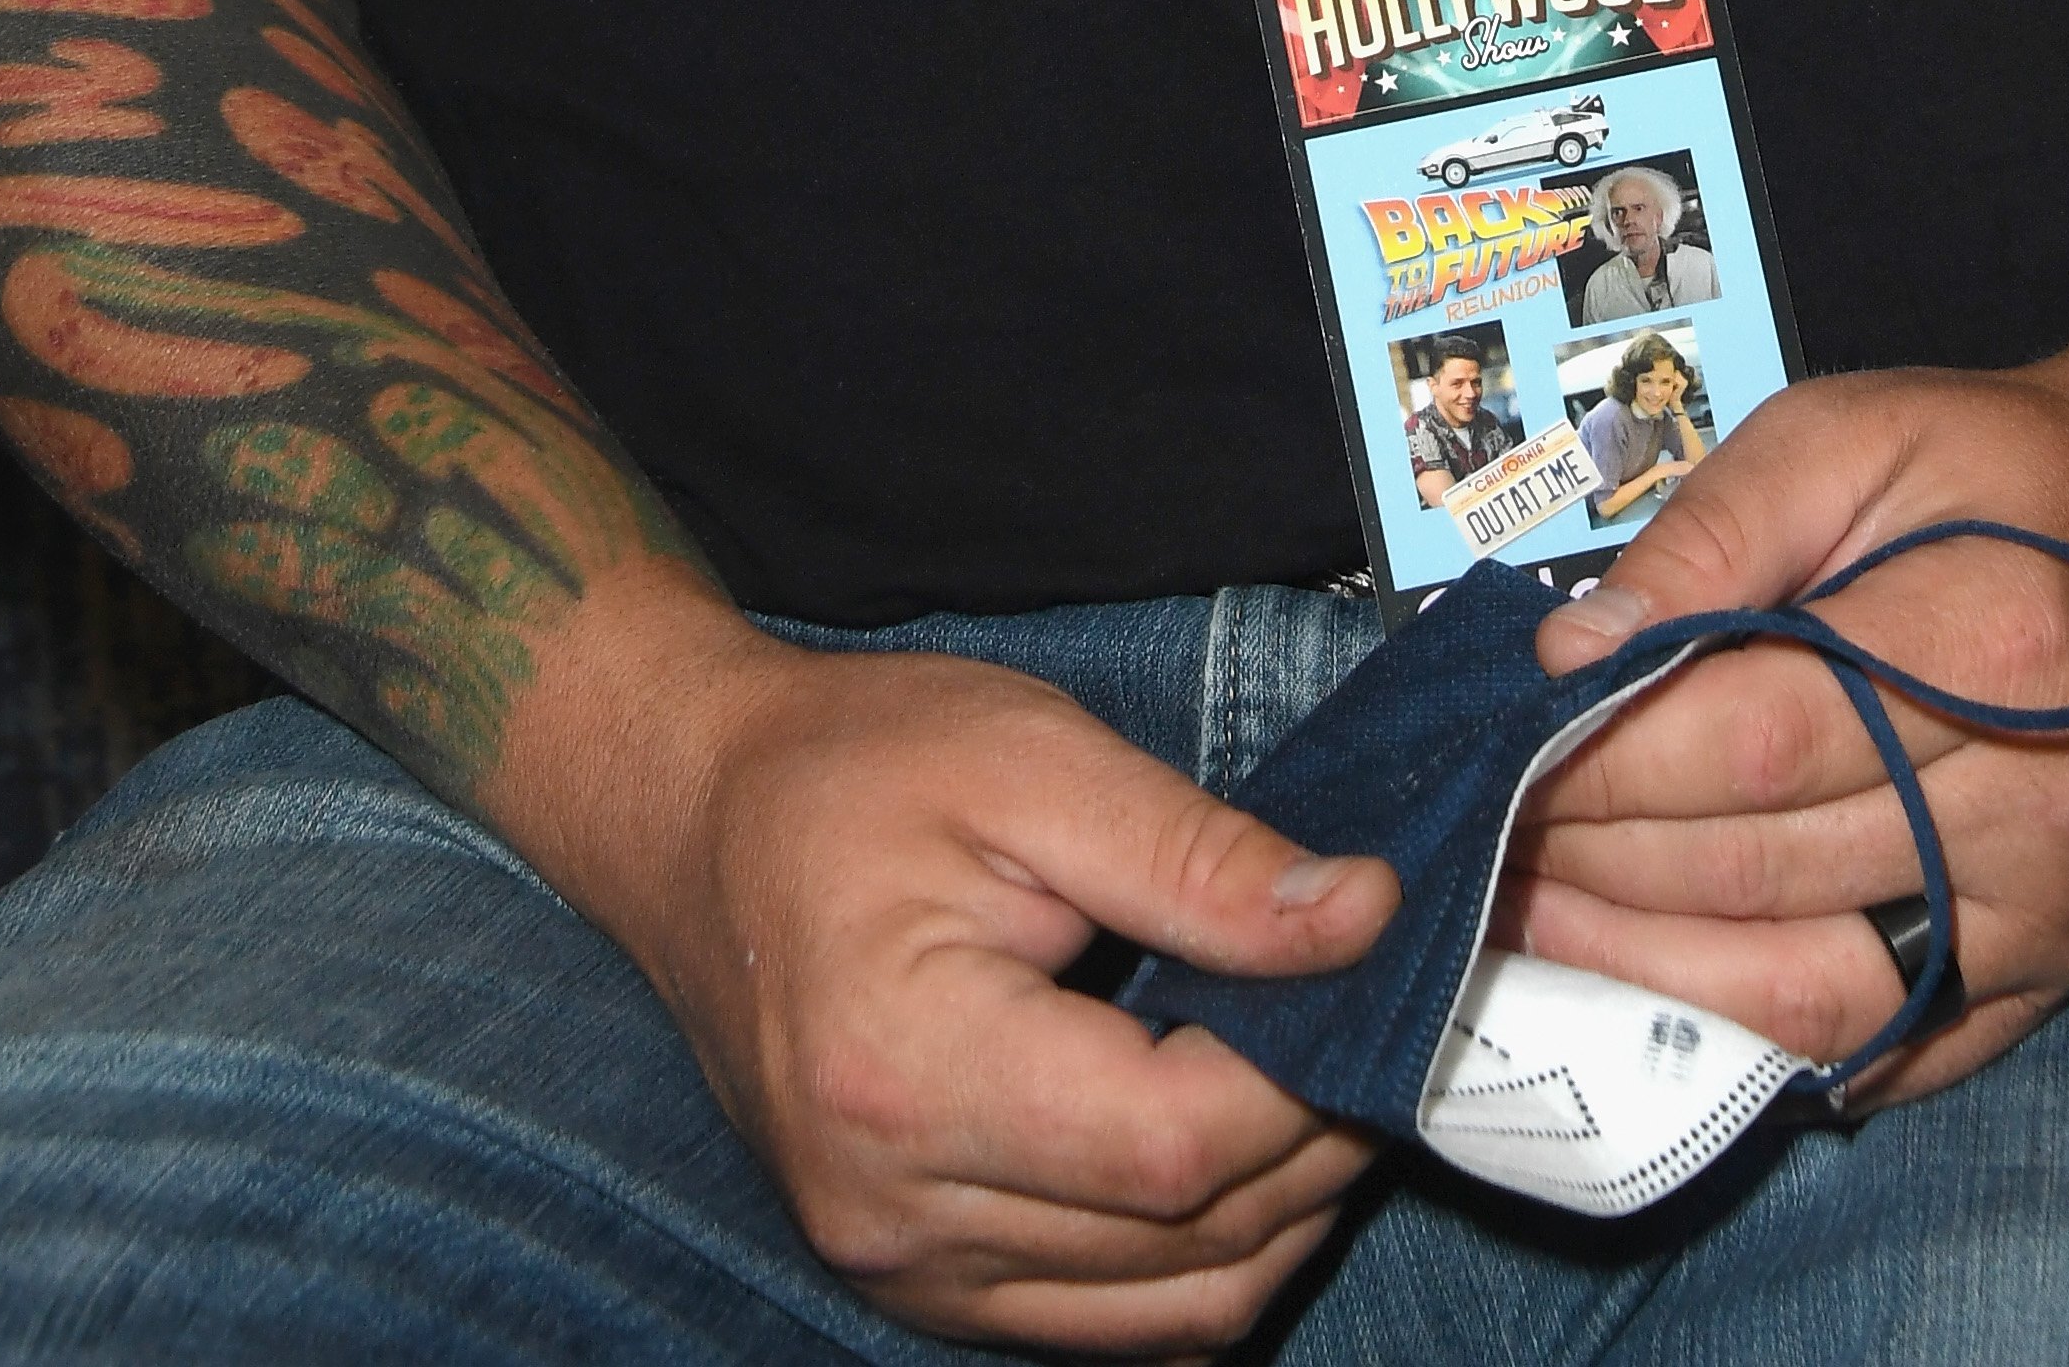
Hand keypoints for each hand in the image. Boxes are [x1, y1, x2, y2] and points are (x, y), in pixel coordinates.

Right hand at [527, 600, 1397, 1352]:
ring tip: (1322, 1073)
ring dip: (1276, 1211)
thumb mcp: (1030, 758)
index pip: (1172, 1145)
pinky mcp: (912, 1276)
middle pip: (1183, 1240)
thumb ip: (1198, 857)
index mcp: (908, 1068)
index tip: (1370, 973)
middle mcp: (892, 1205)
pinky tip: (1238, 1144)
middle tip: (1377, 1016)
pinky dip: (1201, 1251)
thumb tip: (1362, 919)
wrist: (692, 818)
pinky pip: (1104, 1316)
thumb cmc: (848, 768)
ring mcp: (896, 1262)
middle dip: (1315, 1138)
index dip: (1303, 1078)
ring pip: (1165, 1309)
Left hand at [1498, 363, 2068, 1107]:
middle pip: (1763, 866)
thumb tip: (1572, 652)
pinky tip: (1646, 988)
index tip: (1496, 753)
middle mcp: (2042, 801)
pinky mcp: (2044, 976)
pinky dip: (1746, 1033)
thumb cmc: (1987, 475)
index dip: (1610, 759)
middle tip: (1473, 841)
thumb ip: (1711, 535)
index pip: (1758, 736)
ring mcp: (2050, 911)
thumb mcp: (1845, 434)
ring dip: (1638, 963)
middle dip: (1592, 860)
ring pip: (1800, 982)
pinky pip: (1871, 1045)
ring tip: (1523, 916)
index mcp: (2001, 639)